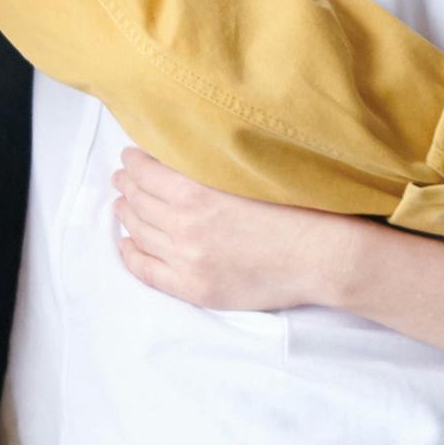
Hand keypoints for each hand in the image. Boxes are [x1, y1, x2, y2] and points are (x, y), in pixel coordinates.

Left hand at [111, 157, 367, 313]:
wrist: (322, 256)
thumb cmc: (297, 210)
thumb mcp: (247, 176)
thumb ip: (208, 169)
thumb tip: (178, 158)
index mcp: (195, 193)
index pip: (148, 173)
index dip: (134, 163)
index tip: (130, 156)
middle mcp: (184, 226)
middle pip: (140, 201)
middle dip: (128, 186)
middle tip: (122, 177)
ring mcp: (187, 260)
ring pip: (140, 232)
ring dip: (127, 214)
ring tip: (121, 204)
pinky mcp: (195, 287)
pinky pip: (146, 271)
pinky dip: (131, 254)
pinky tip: (126, 243)